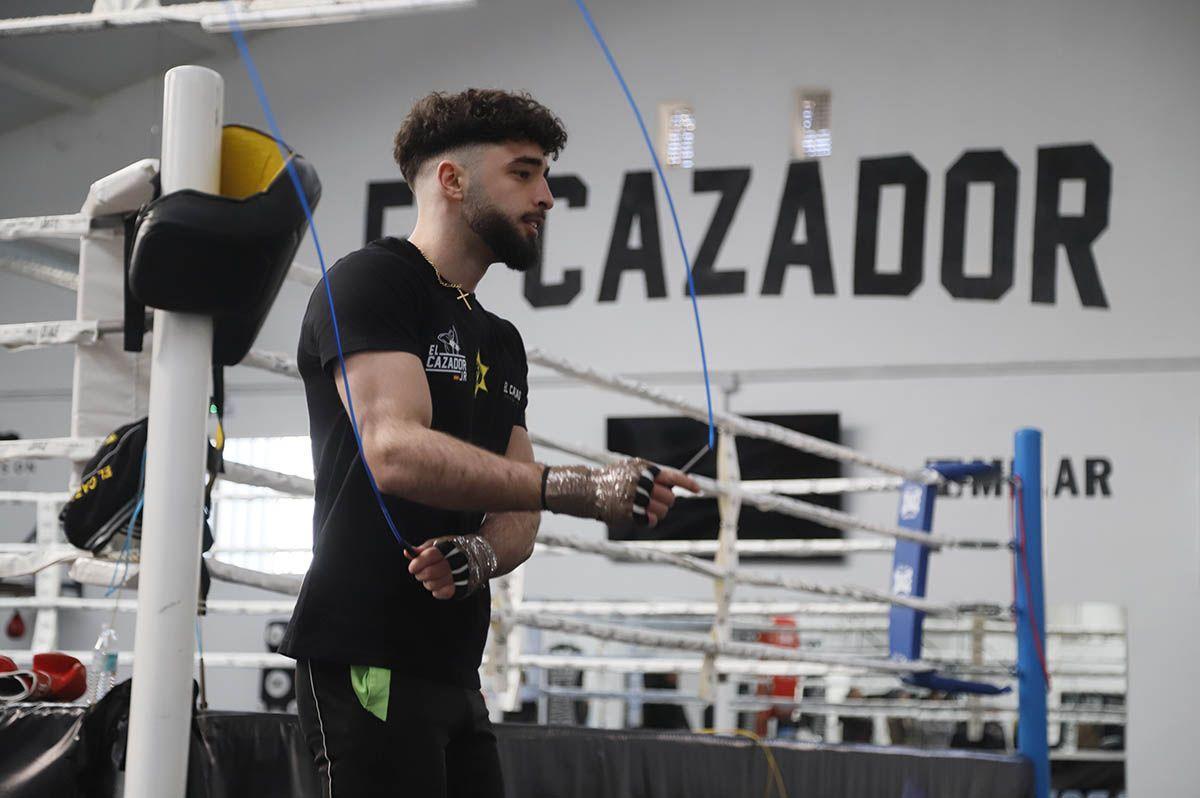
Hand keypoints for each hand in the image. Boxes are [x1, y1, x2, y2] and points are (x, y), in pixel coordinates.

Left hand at [406, 539, 456, 599]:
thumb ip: (423, 549)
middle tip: (420, 573)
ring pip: (433, 584)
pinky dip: (437, 591)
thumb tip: (407, 552)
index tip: (412, 568)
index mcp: (448, 548)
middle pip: (429, 572)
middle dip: (420, 574)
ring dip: (428, 583)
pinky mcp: (460, 587)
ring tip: (432, 578)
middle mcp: (455, 562)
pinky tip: (439, 584)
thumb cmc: (452, 550)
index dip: (418, 562)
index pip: (430, 556)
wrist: (475, 556)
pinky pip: (442, 593)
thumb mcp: (439, 544)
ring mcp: (458, 575)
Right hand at [543, 459, 700, 526]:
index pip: (673, 477)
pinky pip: (651, 521)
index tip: (697, 490)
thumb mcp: (631, 468)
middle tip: (656, 502)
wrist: (588, 489)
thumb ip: (651, 474)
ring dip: (659, 513)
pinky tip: (642, 517)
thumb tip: (674, 483)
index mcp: (644, 470)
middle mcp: (642, 483)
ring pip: (663, 511)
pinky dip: (650, 521)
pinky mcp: (629, 513)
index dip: (688, 483)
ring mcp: (636, 498)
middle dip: (667, 502)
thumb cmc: (612, 479)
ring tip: (647, 509)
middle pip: (670, 498)